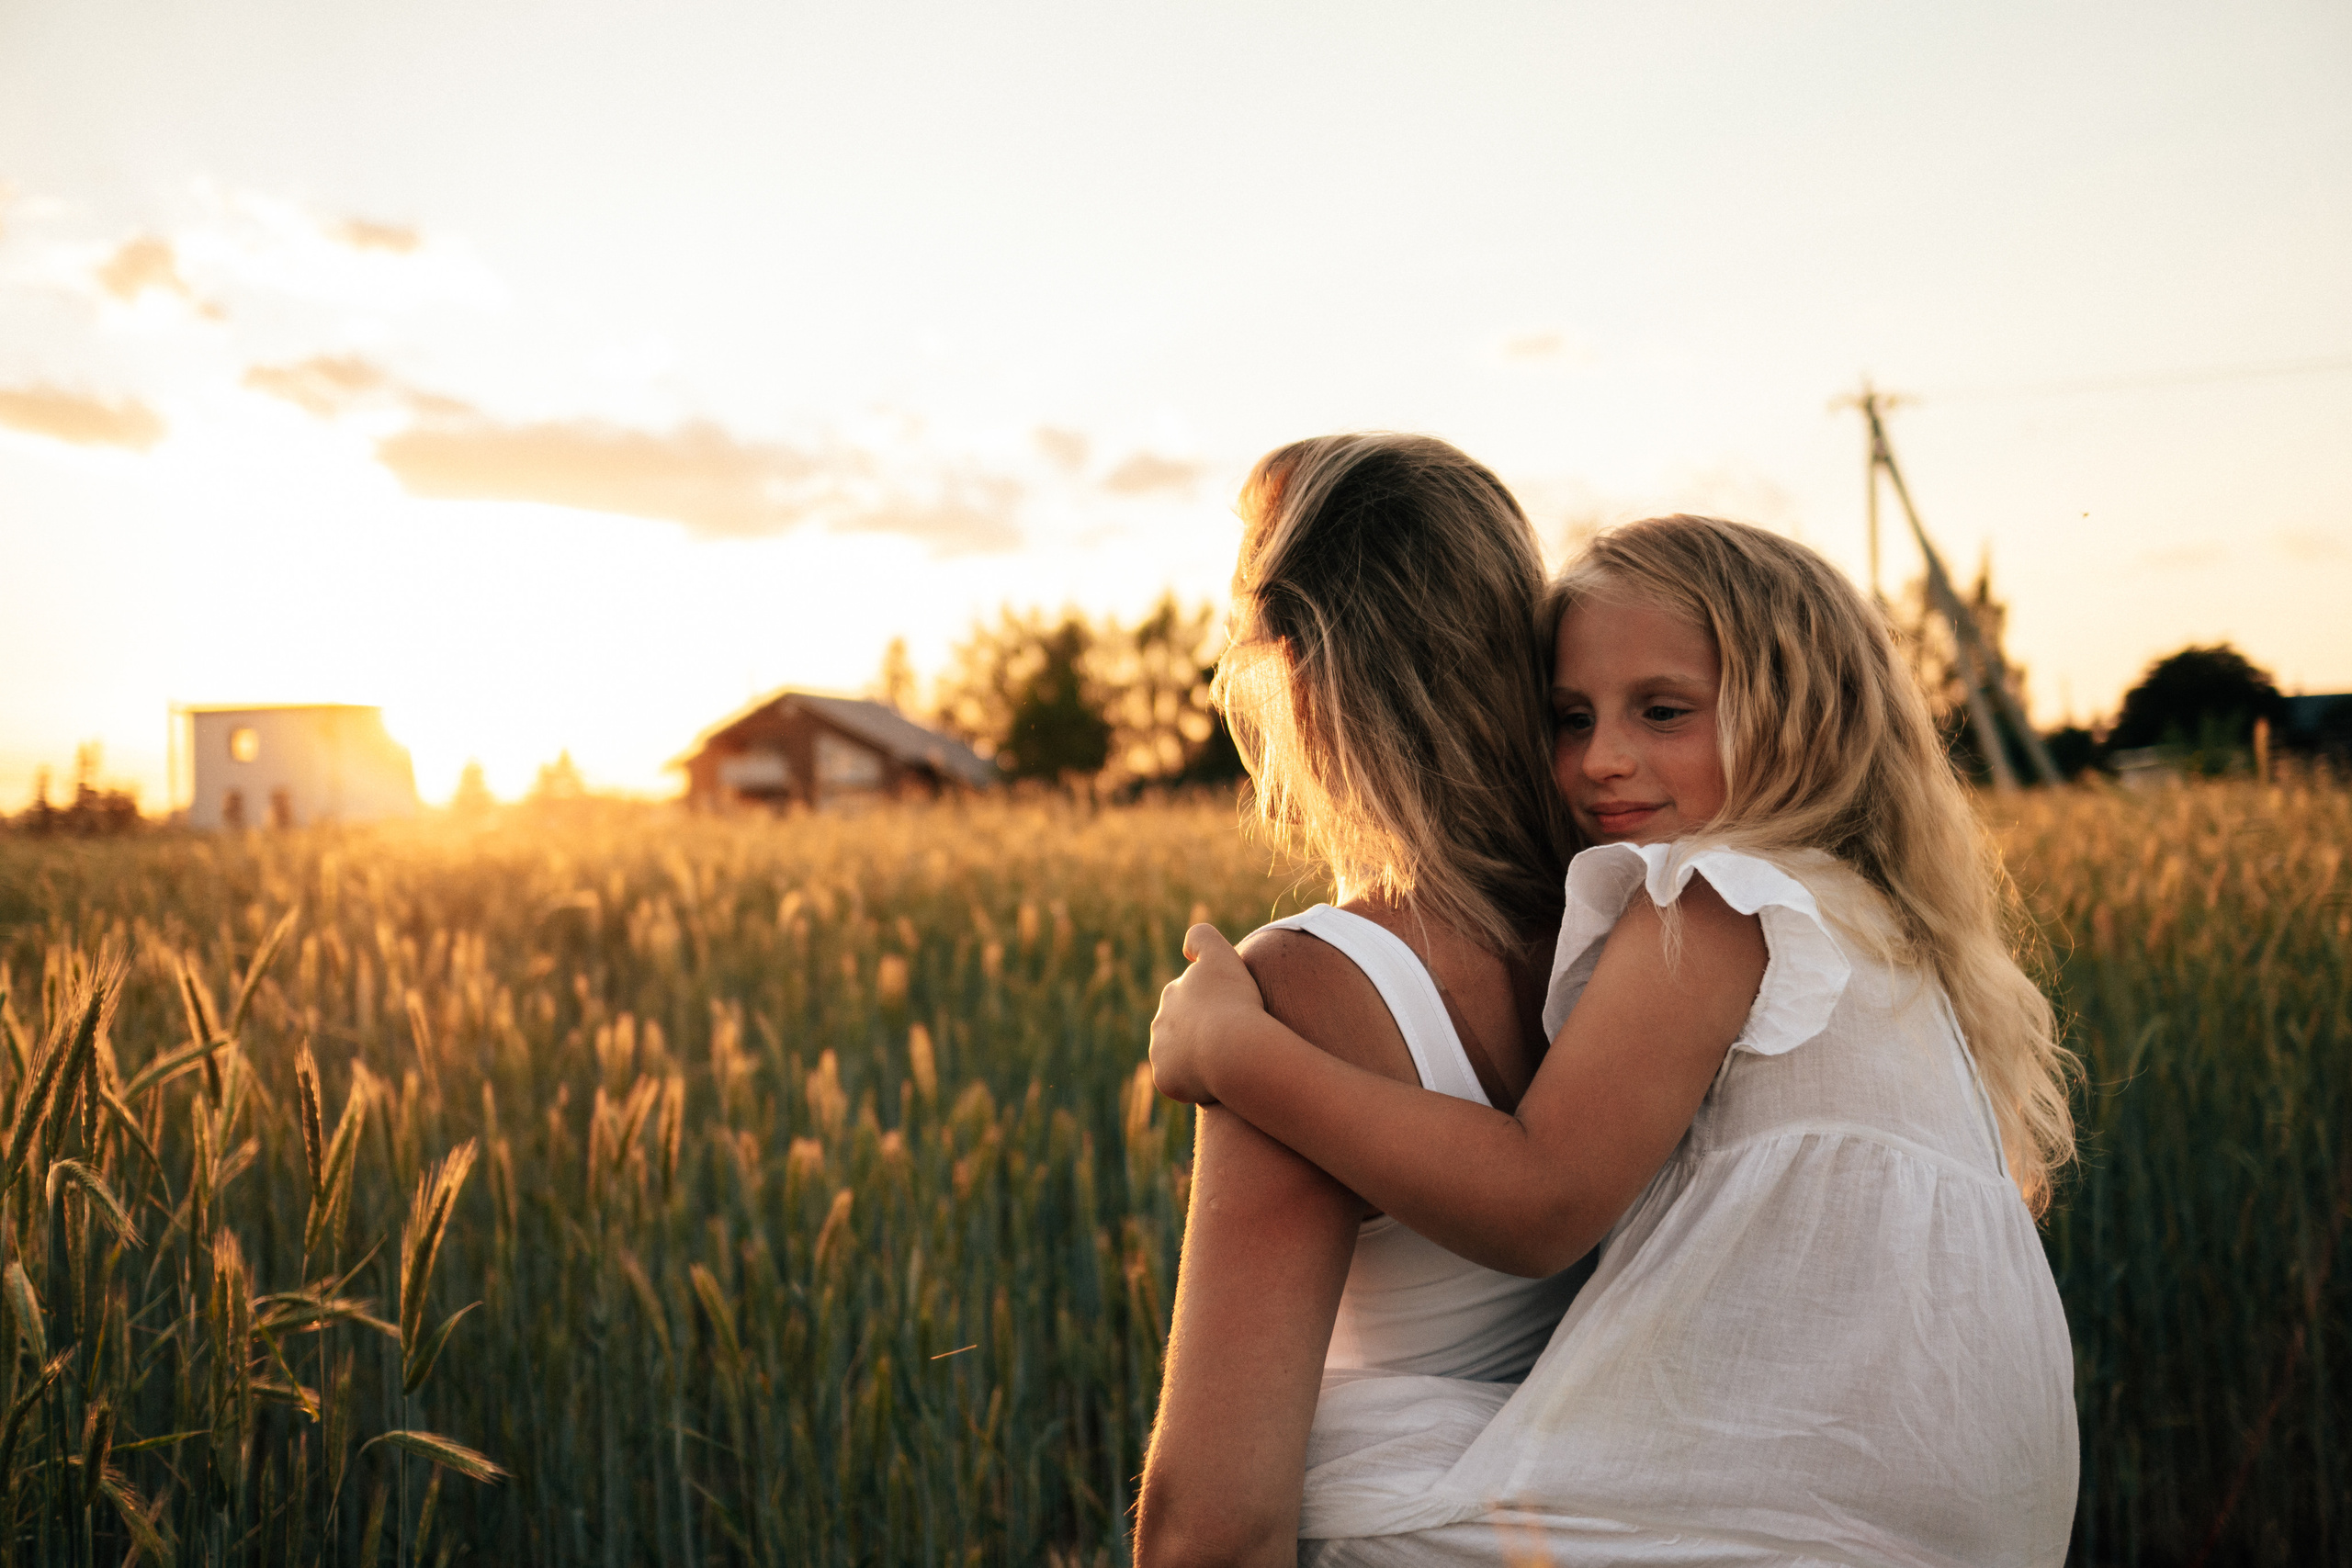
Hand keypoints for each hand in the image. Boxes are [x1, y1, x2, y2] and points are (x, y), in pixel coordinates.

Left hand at [1148, 923, 1267, 1104]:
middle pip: (1182, 1029)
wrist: (1232, 1047)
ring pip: (1179, 1056)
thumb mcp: (1221, 955)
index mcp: (1172, 993)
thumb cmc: (1233, 1001)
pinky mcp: (1165, 1080)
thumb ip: (1202, 937)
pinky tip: (1217, 1080)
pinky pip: (1180, 1082)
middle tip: (1232, 1040)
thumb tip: (1186, 949)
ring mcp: (1159, 1053)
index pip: (1192, 999)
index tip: (1234, 1012)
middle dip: (1201, 1032)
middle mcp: (1159, 1022)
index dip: (1214, 1005)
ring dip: (1197, 1058)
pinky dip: (1195, 1082)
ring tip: (1226, 1062)